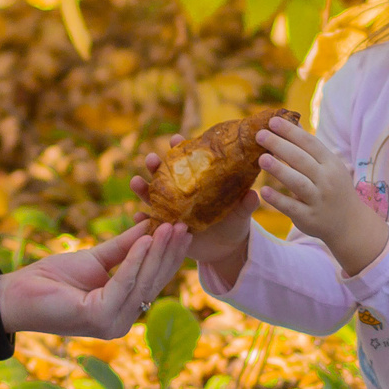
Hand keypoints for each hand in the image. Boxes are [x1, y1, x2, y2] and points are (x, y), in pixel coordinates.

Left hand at [0, 219, 190, 340]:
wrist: (14, 295)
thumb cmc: (49, 280)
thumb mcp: (95, 259)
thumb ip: (124, 248)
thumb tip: (150, 227)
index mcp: (121, 311)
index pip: (152, 281)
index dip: (168, 255)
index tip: (183, 228)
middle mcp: (121, 322)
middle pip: (153, 282)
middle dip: (168, 252)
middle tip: (184, 225)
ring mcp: (112, 324)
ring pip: (142, 282)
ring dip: (157, 252)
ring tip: (170, 226)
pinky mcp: (100, 318)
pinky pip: (125, 283)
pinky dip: (136, 260)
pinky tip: (146, 238)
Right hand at [130, 138, 256, 274]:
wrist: (226, 249)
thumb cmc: (234, 222)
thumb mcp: (242, 213)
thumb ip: (246, 204)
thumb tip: (253, 194)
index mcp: (198, 180)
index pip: (186, 159)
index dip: (180, 147)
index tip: (176, 139)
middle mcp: (180, 192)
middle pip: (163, 174)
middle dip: (155, 164)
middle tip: (151, 159)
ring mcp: (170, 210)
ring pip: (151, 196)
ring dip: (142, 188)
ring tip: (136, 182)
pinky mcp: (166, 228)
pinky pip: (151, 223)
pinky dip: (143, 220)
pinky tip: (138, 216)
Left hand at [257, 120, 388, 276]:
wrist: (350, 223)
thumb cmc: (334, 188)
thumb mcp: (328, 166)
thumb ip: (310, 147)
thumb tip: (292, 123)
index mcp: (331, 163)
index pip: (310, 143)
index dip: (291, 131)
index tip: (272, 121)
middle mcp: (326, 180)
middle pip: (301, 160)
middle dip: (280, 145)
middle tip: (259, 135)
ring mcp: (318, 200)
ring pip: (298, 182)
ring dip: (279, 170)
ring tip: (261, 159)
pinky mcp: (309, 218)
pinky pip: (292, 207)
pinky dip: (278, 200)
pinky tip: (264, 191)